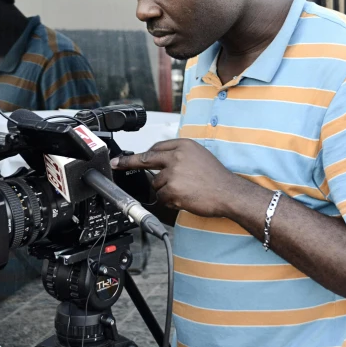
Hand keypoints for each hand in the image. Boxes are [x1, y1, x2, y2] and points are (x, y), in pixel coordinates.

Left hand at [110, 139, 239, 217]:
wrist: (229, 192)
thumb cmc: (216, 177)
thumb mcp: (199, 156)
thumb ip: (179, 155)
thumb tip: (160, 160)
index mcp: (183, 145)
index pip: (156, 148)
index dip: (143, 154)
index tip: (129, 156)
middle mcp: (177, 156)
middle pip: (146, 159)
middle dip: (128, 163)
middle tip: (116, 164)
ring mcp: (173, 172)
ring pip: (156, 184)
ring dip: (166, 190)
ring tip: (185, 191)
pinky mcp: (172, 189)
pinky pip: (162, 197)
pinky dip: (171, 200)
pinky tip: (185, 198)